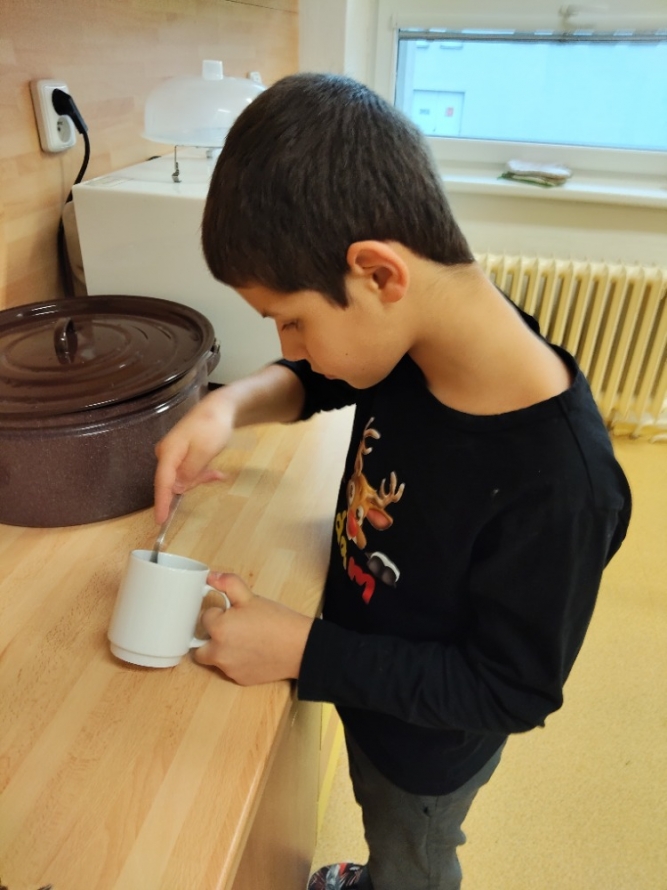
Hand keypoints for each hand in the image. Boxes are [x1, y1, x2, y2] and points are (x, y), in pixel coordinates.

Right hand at [154, 390, 234, 522]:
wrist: (220, 408)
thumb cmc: (212, 427)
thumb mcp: (204, 452)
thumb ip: (189, 472)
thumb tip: (176, 489)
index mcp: (168, 452)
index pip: (162, 483)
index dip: (162, 503)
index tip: (160, 521)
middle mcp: (166, 453)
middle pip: (173, 481)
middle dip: (193, 484)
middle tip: (214, 475)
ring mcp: (173, 453)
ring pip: (183, 477)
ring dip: (200, 477)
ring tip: (218, 473)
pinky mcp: (181, 453)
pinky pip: (188, 469)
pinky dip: (201, 472)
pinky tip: (216, 473)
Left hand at [194, 573, 312, 684]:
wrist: (299, 647)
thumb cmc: (276, 621)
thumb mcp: (251, 596)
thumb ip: (228, 583)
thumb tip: (211, 577)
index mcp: (218, 629)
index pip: (205, 617)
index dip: (218, 612)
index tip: (232, 612)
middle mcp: (218, 652)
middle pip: (199, 646)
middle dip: (209, 637)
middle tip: (229, 629)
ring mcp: (228, 669)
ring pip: (215, 658)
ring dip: (223, 650)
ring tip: (246, 639)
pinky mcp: (240, 679)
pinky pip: (230, 669)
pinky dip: (237, 661)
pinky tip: (253, 652)